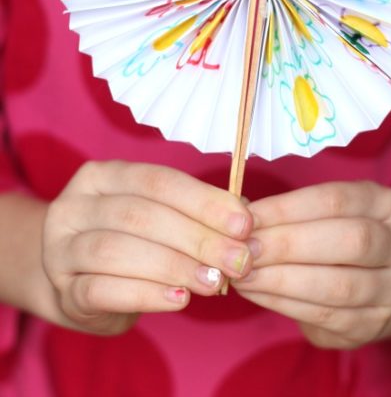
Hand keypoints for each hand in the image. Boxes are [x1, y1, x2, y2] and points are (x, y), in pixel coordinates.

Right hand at [42, 160, 253, 334]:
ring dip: (175, 267)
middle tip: (238, 260)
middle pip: (140, 215)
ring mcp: (60, 249)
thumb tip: (243, 214)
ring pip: (118, 251)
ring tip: (214, 281)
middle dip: (197, 238)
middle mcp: (74, 206)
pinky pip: (102, 291)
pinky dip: (146, 294)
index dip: (204, 201)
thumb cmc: (130, 242)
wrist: (77, 284)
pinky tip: (180, 300)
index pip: (158, 181)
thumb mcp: (157, 216)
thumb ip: (194, 211)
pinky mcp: (63, 291)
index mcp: (102, 175)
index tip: (244, 224)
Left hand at [233, 181, 390, 348]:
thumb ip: (290, 211)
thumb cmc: (337, 237)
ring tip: (244, 274)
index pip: (335, 200)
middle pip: (348, 241)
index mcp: (386, 204)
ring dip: (282, 280)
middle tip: (244, 248)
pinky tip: (256, 293)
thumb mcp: (324, 212)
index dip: (287, 208)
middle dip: (288, 244)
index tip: (247, 216)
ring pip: (339, 285)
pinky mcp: (373, 325)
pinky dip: (284, 304)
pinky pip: (326, 315)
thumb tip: (239, 210)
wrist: (377, 285)